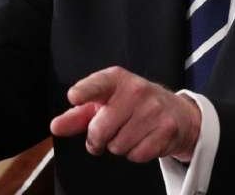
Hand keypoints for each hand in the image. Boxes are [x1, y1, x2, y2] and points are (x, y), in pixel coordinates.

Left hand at [49, 66, 201, 162]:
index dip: (85, 91)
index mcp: (117, 79)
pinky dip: (136, 153)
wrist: (178, 112)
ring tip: (130, 132)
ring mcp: (153, 109)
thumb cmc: (134, 105)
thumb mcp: (106, 102)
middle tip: (106, 133)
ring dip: (119, 145)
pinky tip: (143, 139)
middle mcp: (136, 90)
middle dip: (98, 139)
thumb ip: (78, 115)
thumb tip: (56, 126)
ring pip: (117, 146)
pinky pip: (136, 155)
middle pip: (100, 129)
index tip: (74, 96)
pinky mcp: (166, 129)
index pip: (98, 84)